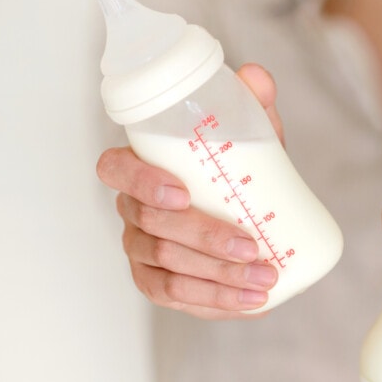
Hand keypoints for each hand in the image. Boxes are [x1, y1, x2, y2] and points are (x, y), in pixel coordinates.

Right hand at [96, 64, 282, 319]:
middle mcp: (133, 210)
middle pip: (153, 227)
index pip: (116, 170)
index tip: (183, 194)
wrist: (247, 210)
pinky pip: (178, 298)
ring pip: (168, 267)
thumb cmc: (238, 170)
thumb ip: (251, 105)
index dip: (142, 183)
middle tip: (253, 246)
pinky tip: (253, 304)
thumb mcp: (249, 136)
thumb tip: (256, 77)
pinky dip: (217, 302)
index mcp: (140, 167)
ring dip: (218, 278)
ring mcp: (142, 249)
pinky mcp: (158, 282)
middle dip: (204, 240)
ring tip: (265, 279)